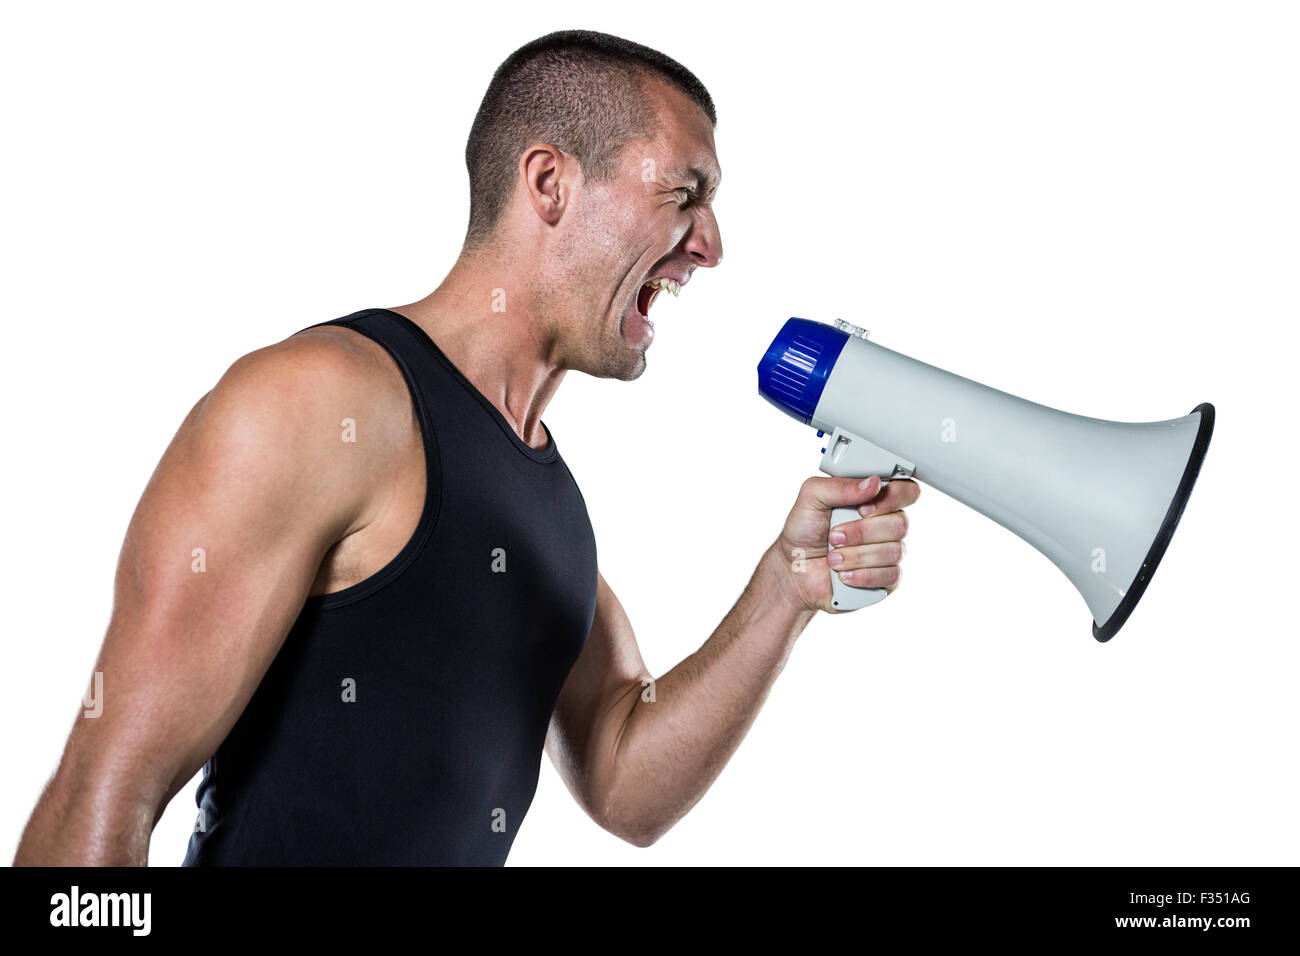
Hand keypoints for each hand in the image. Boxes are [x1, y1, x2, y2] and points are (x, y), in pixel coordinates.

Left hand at [772, 475, 919, 612]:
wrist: (793, 569)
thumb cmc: (804, 531)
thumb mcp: (811, 498)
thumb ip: (840, 485)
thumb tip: (873, 483)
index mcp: (874, 499)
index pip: (906, 491)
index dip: (891, 499)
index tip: (862, 509)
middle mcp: (886, 524)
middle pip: (900, 524)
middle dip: (862, 532)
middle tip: (834, 536)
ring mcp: (889, 552)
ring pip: (894, 551)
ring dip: (857, 555)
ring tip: (832, 558)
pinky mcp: (886, 578)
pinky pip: (891, 575)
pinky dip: (863, 575)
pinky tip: (844, 575)